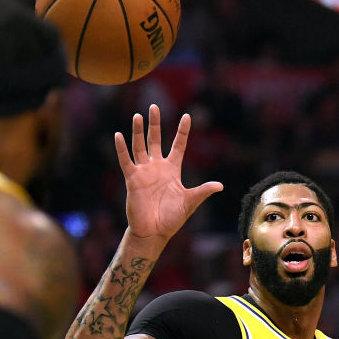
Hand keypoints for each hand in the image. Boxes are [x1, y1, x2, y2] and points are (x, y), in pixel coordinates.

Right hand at [114, 104, 221, 245]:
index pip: (178, 145)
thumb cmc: (172, 219)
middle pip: (155, 140)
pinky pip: (126, 161)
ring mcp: (144, 172)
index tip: (187, 116)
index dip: (182, 131)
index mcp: (172, 170)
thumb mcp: (190, 202)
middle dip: (155, 124)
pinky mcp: (132, 179)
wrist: (154, 231)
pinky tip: (119, 135)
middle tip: (154, 106)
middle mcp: (157, 167)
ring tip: (138, 115)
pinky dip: (122, 149)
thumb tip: (220, 185)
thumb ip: (202, 191)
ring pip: (140, 146)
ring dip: (139, 131)